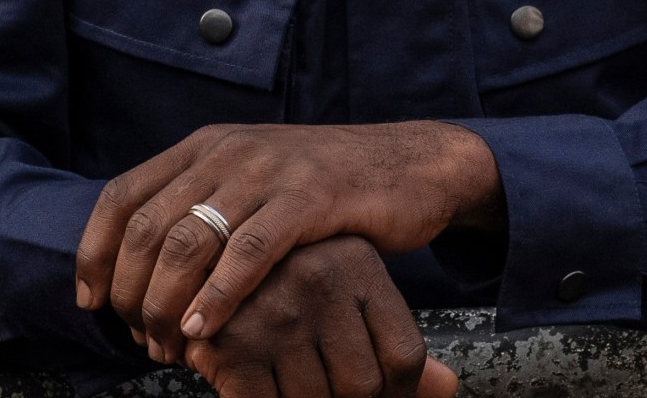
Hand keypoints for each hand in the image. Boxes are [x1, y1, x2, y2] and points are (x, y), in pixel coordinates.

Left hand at [75, 122, 500, 355]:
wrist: (408, 166)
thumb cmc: (324, 189)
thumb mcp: (251, 182)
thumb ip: (201, 205)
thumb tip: (143, 261)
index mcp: (204, 147)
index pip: (123, 194)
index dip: (95, 250)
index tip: (90, 300)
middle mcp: (227, 152)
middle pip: (148, 225)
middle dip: (131, 290)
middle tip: (137, 336)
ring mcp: (268, 171)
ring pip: (190, 240)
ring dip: (168, 301)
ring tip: (167, 344)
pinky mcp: (309, 198)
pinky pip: (249, 251)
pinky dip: (219, 294)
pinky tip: (205, 329)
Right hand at [178, 236, 457, 397]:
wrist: (198, 267)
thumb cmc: (283, 295)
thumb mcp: (348, 302)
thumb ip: (396, 349)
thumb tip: (448, 389)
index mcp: (356, 262)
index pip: (405, 357)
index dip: (398, 394)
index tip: (373, 393)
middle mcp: (318, 278)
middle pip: (364, 386)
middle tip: (318, 383)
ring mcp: (273, 310)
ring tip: (285, 379)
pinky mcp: (232, 342)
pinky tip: (260, 385)